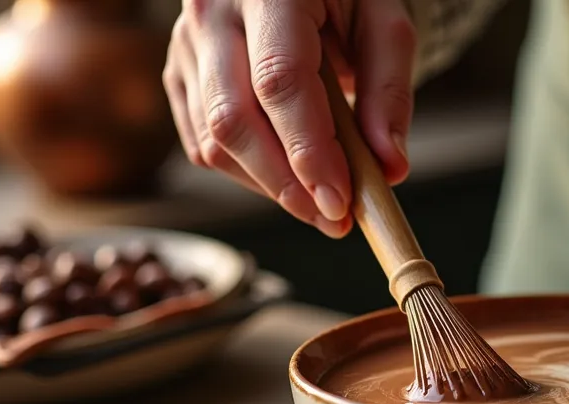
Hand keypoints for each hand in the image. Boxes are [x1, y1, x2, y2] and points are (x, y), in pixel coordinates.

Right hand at [164, 0, 415, 236]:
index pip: (280, 80)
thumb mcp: (385, 23)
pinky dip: (248, 174)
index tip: (340, 200)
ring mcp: (186, 44)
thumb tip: (389, 169)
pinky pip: (203, 143)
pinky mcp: (179, 74)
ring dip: (270, 186)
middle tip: (335, 218)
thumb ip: (389, 92)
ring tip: (321, 201)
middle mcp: (212, 11)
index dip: (309, 149)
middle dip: (286, 184)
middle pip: (234, 119)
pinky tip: (287, 176)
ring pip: (214, 140)